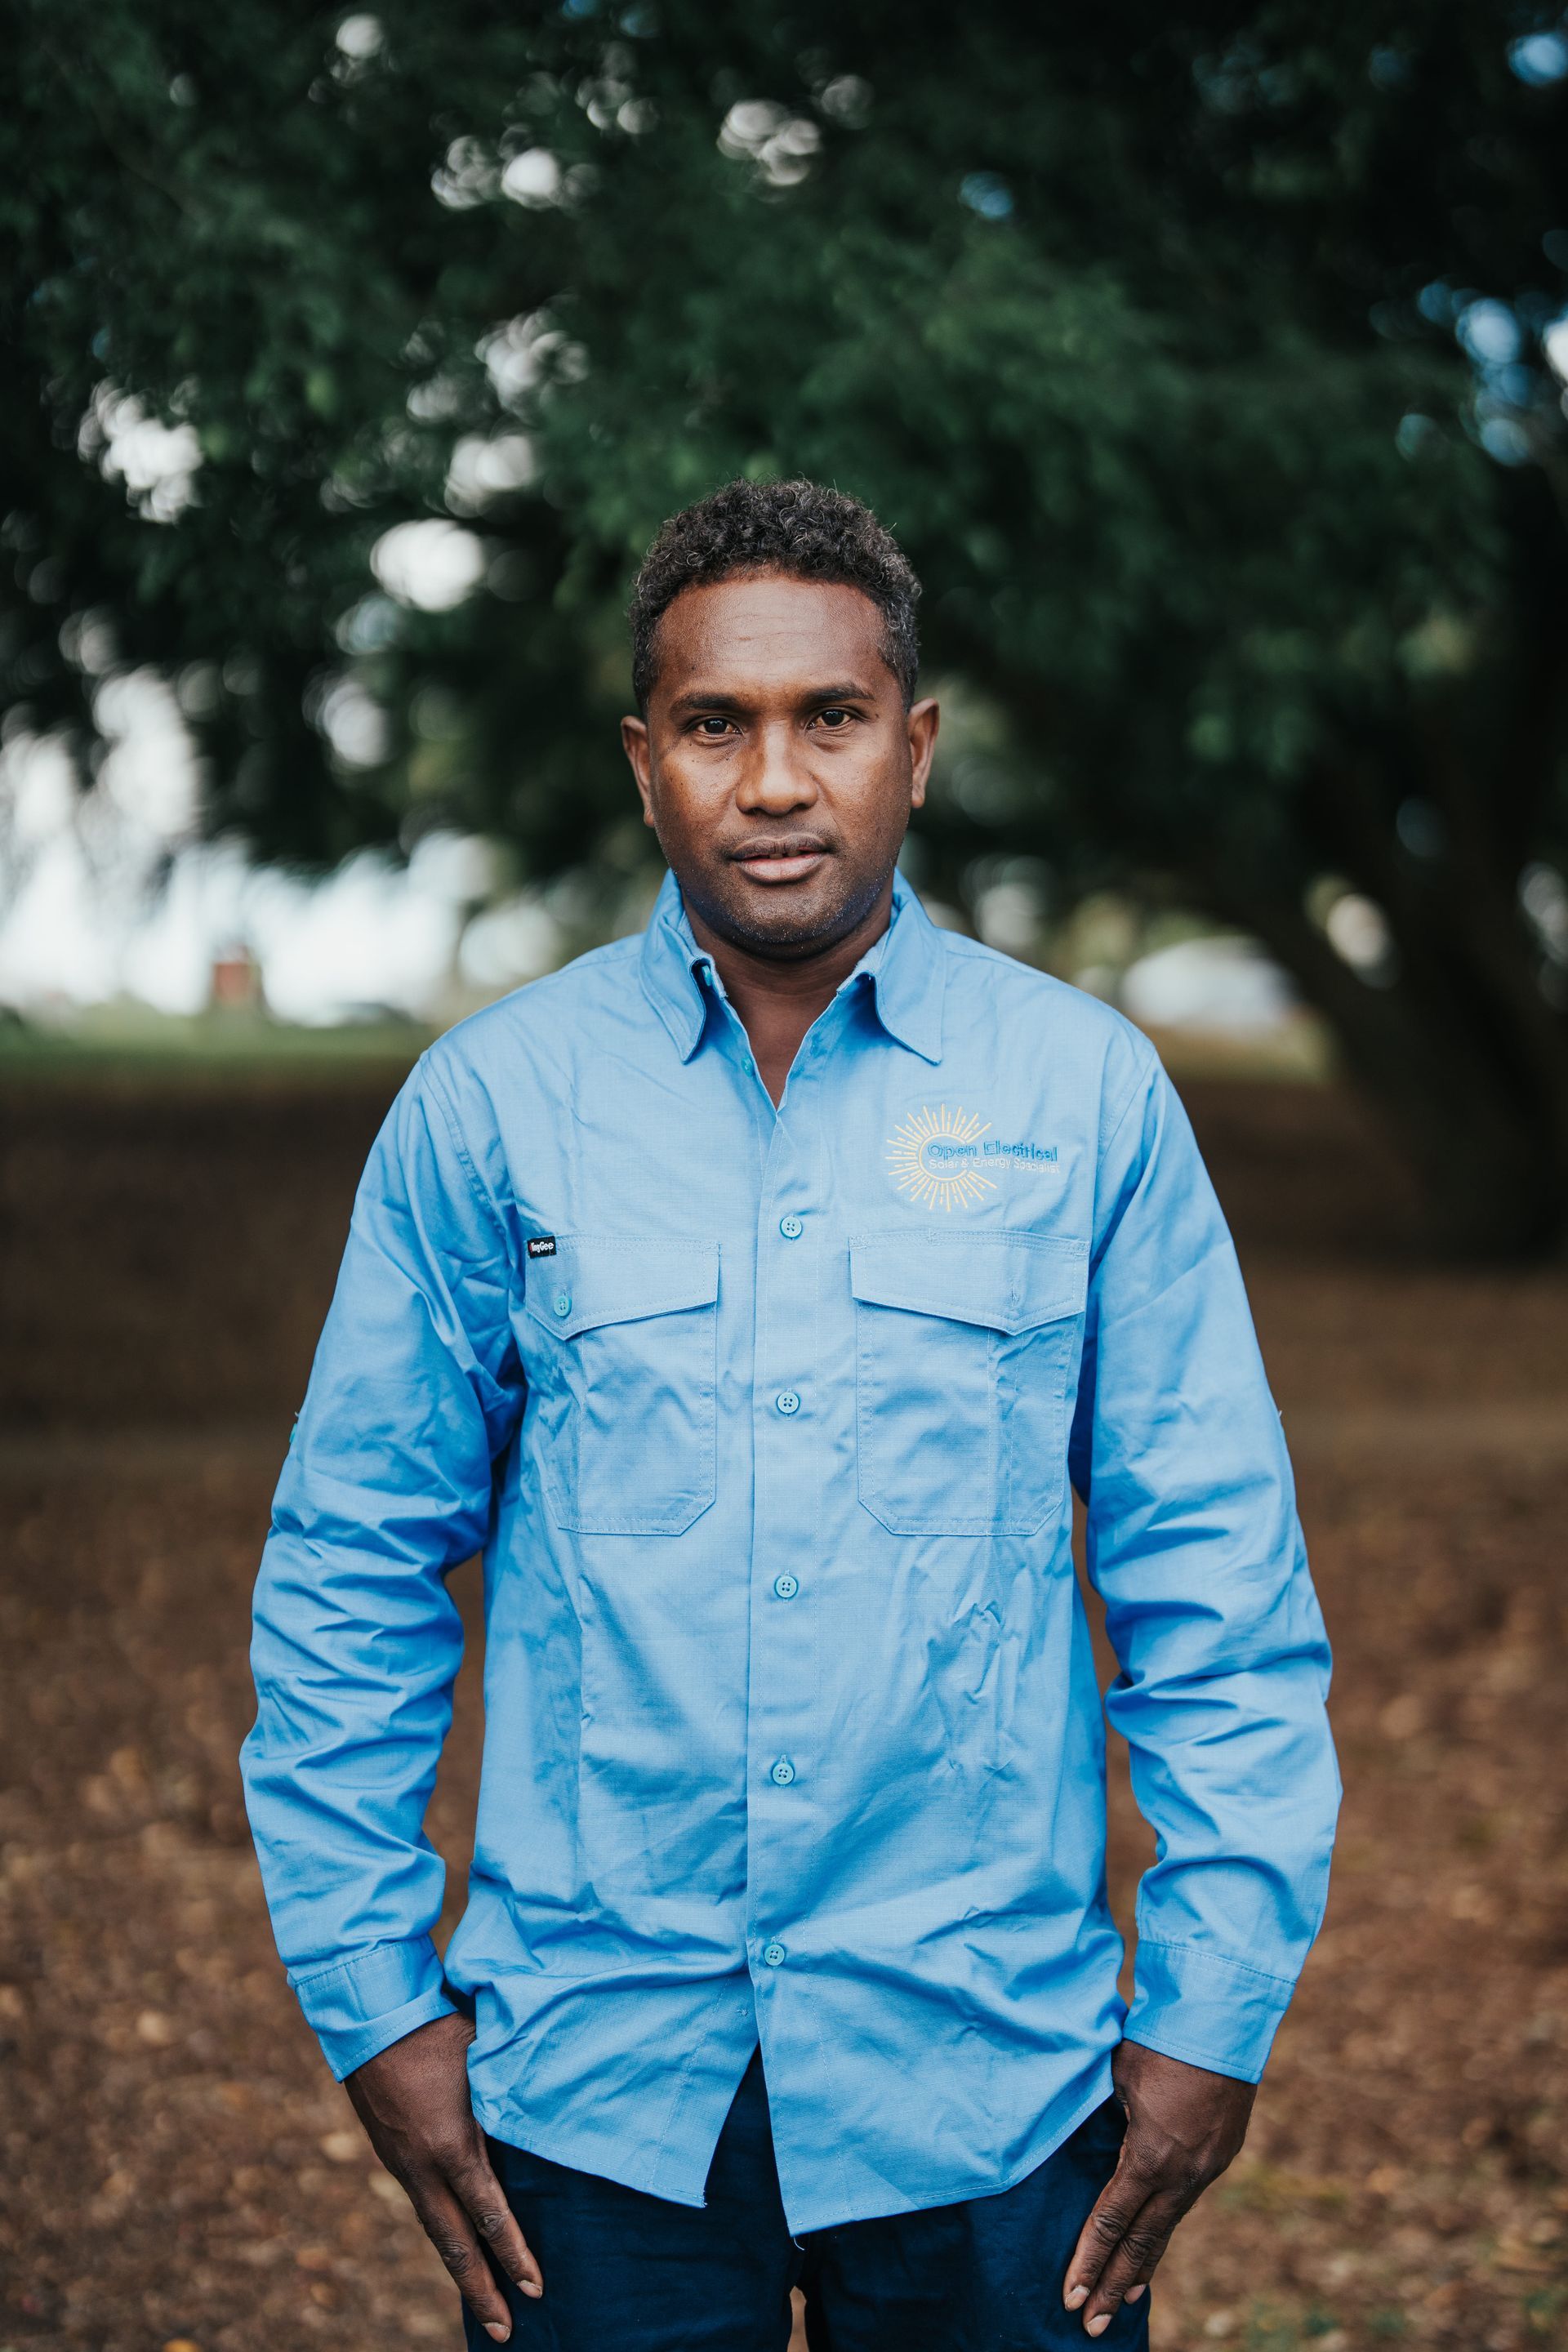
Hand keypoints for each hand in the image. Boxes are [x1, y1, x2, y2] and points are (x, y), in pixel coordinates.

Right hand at [345, 2011, 542, 2340]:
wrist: (370, 2015)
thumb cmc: (439, 2027)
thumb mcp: (487, 2058)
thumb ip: (512, 2094)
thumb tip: (548, 2114)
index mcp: (452, 2145)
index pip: (491, 2215)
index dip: (515, 2255)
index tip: (537, 2289)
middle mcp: (423, 2166)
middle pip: (455, 2244)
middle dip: (482, 2291)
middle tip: (507, 2332)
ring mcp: (401, 2164)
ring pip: (435, 2230)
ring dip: (460, 2268)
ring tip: (483, 2303)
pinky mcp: (390, 2154)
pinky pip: (422, 2204)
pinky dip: (442, 2233)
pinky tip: (456, 2245)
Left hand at [1063, 2040, 1253, 2335]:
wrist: (1223, 2018)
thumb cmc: (1158, 2039)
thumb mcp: (1117, 2079)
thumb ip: (1102, 2118)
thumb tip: (1081, 2139)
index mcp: (1150, 2156)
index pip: (1110, 2222)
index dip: (1088, 2262)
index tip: (1068, 2296)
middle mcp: (1182, 2174)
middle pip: (1141, 2244)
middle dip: (1112, 2287)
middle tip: (1090, 2326)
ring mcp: (1205, 2168)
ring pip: (1166, 2228)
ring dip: (1141, 2267)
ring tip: (1119, 2302)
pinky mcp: (1220, 2156)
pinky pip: (1184, 2204)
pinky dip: (1163, 2231)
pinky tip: (1152, 2249)